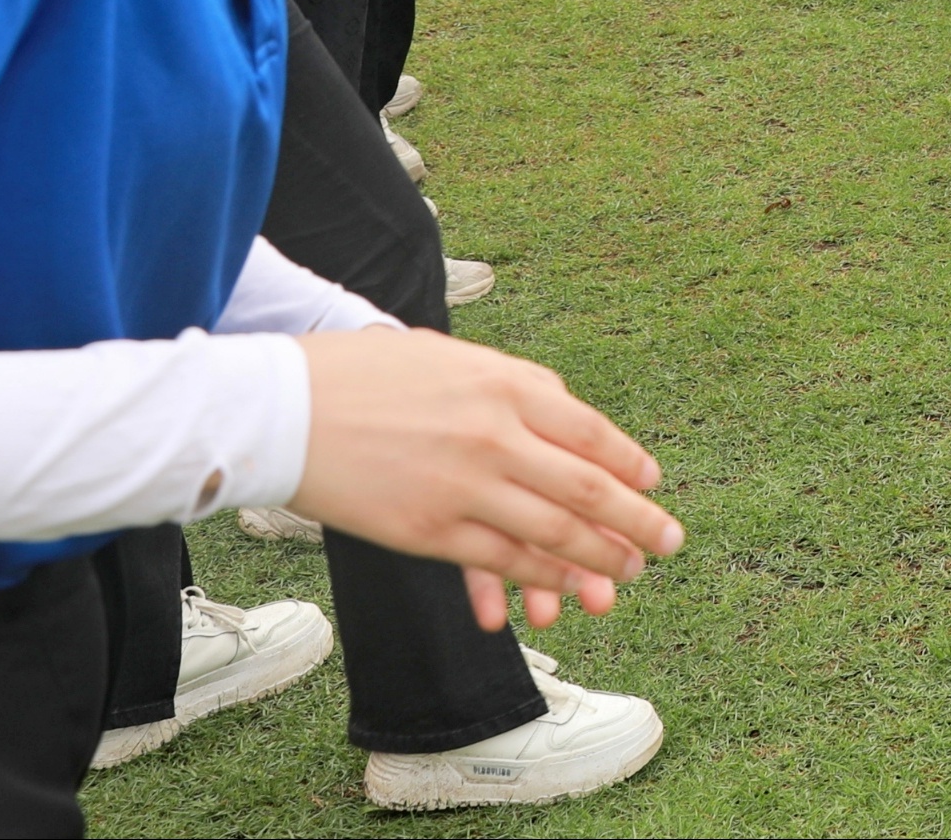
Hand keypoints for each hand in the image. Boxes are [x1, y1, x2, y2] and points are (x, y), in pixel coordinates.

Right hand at [290, 328, 683, 633]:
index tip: (652, 485)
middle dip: (637, 522)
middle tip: (669, 542)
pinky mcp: (429, 530)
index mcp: (508, 385)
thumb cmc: (365, 373)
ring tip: (627, 575)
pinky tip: (563, 592)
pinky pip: (503, 560)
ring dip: (600, 559)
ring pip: (554, 534)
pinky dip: (540, 578)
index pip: (592, 433)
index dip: (629, 465)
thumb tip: (565, 419)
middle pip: (588, 489)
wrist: (281, 406)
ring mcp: (466, 487)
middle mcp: (498, 436)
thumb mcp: (454, 358)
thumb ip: (513, 389)